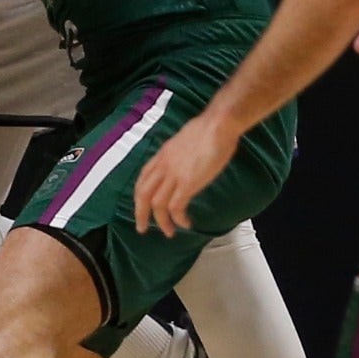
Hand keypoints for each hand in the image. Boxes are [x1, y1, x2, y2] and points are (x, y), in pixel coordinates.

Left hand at [134, 109, 240, 237]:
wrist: (218, 125)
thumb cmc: (209, 129)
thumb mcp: (185, 140)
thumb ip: (181, 153)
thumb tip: (186, 161)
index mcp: (162, 155)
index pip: (143, 177)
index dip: (140, 194)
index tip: (142, 206)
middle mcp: (163, 166)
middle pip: (143, 194)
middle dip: (140, 213)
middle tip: (142, 228)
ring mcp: (174, 175)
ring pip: (157, 204)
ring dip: (161, 222)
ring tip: (168, 232)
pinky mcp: (187, 183)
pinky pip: (176, 207)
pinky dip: (178, 218)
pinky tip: (185, 223)